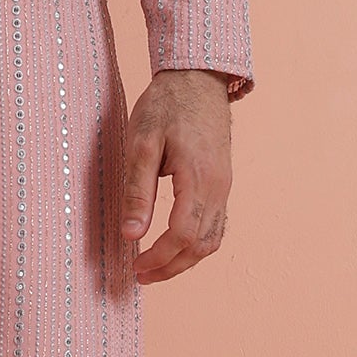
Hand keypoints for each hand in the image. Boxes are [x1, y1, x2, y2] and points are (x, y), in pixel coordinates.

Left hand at [119, 69, 233, 283]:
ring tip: (155, 267)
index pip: (182, 235)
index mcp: (199, 178)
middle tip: (141, 276)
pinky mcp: (222, 184)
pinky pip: (216, 225)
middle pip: (201, 245)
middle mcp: (219, 188)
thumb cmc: (167, 106)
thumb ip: (137, 191)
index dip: (159, 257)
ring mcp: (224, 187)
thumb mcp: (141, 143)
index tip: (135, 266)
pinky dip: (196, 244)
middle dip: (171, 267)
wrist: (198, 79)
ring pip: (212, 240)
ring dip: (185, 260)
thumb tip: (132, 234)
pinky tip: (175, 246)